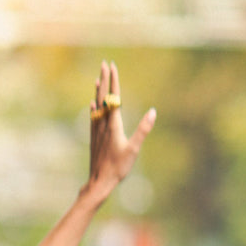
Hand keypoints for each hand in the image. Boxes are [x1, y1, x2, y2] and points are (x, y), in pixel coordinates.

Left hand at [84, 60, 155, 207]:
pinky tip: (92, 105)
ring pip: (96, 106)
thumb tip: (153, 112)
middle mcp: (103, 124)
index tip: (112, 66)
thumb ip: (143, 130)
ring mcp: (97, 131)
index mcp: (113, 124)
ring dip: (98, 91)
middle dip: (104, 79)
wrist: (98, 182)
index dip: (113, 80)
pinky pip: (93, 117)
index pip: (113, 96)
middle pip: (103, 97)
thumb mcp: (134, 149)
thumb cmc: (117, 168)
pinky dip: (93, 107)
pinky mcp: (94, 138)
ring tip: (97, 79)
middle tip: (103, 64)